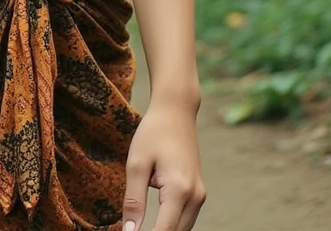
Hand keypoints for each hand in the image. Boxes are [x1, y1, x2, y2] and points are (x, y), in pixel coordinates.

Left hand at [121, 102, 204, 230]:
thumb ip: (133, 200)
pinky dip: (170, 223)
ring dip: (163, 230)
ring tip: (138, 226)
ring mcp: (200, 196)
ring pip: (182, 229)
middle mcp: (195, 197)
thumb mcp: (136, 164)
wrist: (176, 111)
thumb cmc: (154, 133)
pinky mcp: (198, 193)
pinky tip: (153, 219)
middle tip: (131, 230)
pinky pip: (185, 219)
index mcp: (179, 190)